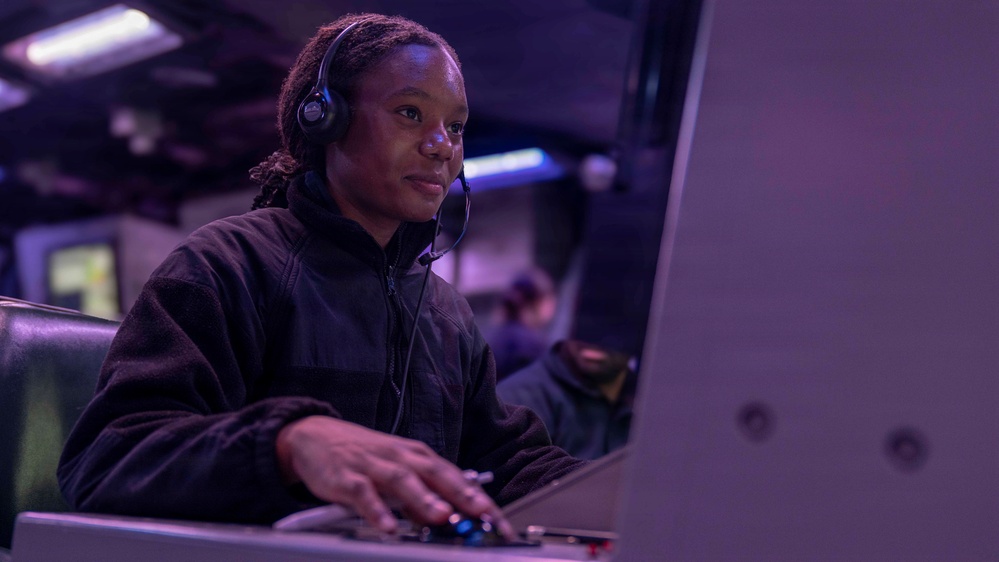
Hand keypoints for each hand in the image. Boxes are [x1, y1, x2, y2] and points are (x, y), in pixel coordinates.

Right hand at [275, 415, 512, 536]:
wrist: (315, 436)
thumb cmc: (365, 458)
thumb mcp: (399, 474)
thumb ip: (425, 499)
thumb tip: (450, 524)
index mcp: (419, 457)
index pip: (457, 479)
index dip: (480, 500)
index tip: (500, 523)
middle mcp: (402, 458)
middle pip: (437, 474)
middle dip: (462, 495)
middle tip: (483, 515)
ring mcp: (374, 466)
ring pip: (403, 481)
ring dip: (424, 500)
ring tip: (442, 518)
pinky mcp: (346, 476)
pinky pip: (363, 495)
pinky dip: (376, 510)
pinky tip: (387, 526)